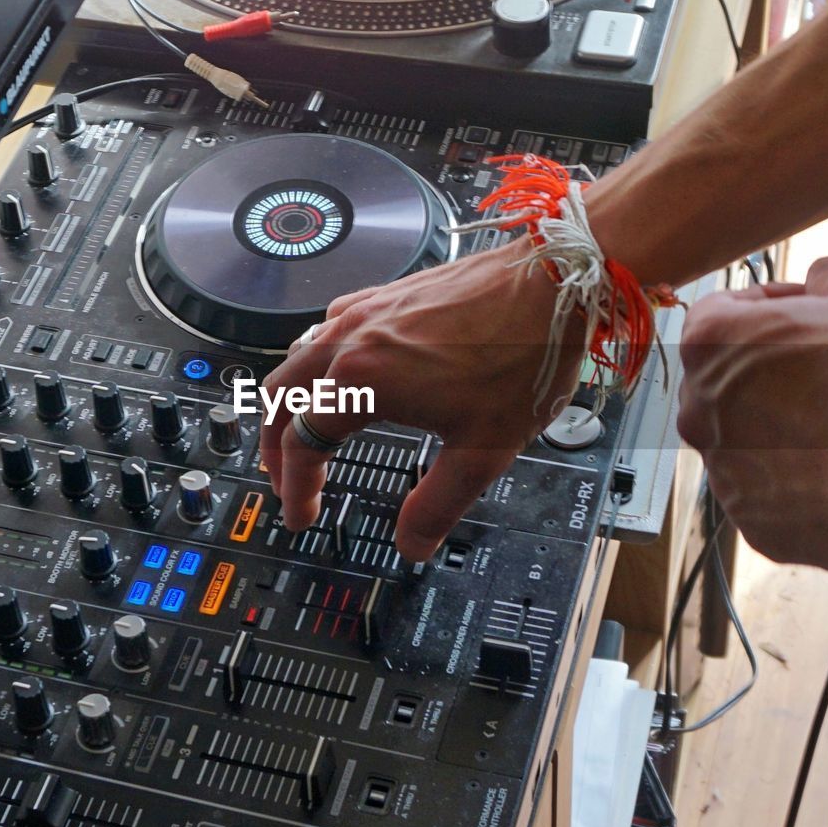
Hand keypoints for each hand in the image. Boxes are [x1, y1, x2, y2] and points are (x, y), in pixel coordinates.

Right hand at [259, 238, 585, 561]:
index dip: (295, 487)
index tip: (302, 514)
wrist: (554, 283)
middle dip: (272, 442)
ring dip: (290, 399)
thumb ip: (437, 504)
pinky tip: (341, 370)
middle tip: (281, 477)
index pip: (301, 442)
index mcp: (362, 381)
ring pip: (298, 356)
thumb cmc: (523, 355)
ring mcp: (367, 311)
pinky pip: (328, 328)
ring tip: (300, 429)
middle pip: (279, 394)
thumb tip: (413, 543)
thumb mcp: (482, 451)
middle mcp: (352, 339)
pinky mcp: (387, 294)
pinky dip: (316, 361)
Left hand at [677, 257, 827, 570]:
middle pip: (726, 380)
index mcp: (711, 342)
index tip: (806, 311)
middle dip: (770, 371)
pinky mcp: (749, 520)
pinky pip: (767, 491)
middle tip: (826, 371)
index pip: (724, 310)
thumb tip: (825, 276)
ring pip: (744, 439)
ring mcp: (721, 470)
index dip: (770, 305)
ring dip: (780, 428)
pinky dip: (795, 480)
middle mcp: (698, 408)